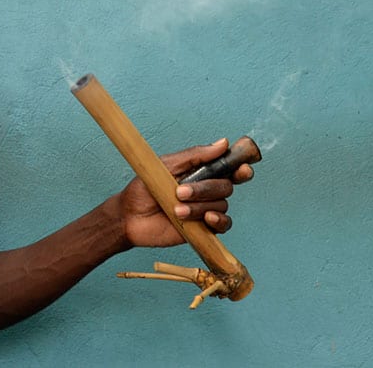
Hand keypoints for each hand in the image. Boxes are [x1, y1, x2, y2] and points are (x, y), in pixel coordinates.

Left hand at [118, 138, 253, 247]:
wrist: (129, 216)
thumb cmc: (144, 188)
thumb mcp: (167, 165)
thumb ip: (195, 155)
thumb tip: (223, 143)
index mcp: (200, 172)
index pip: (228, 168)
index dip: (240, 167)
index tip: (242, 168)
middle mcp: (206, 190)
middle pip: (226, 186)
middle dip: (205, 189)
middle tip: (180, 192)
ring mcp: (206, 209)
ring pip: (221, 205)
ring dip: (199, 206)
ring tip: (177, 209)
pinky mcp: (204, 228)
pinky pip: (224, 224)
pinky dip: (218, 220)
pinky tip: (206, 219)